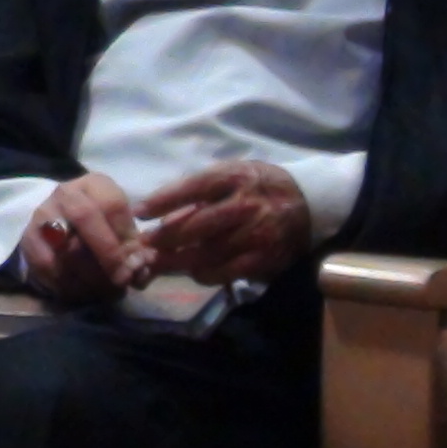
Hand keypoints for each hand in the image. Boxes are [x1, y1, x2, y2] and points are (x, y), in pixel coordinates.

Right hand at [18, 171, 151, 302]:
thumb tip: (142, 265)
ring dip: (92, 277)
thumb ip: (134, 246)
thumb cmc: (100, 228)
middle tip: (122, 280)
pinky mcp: (27, 240)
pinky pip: (49, 267)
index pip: (113, 205)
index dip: (127, 237)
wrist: (58, 227)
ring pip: (66, 246)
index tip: (139, 262)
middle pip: (85, 217)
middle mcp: (65, 194)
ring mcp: (42, 216)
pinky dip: (71, 286)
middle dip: (108, 254)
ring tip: (107, 291)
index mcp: (94, 185)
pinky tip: (85, 293)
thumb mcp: (120, 228)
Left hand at [138, 160, 311, 286]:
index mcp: (234, 177)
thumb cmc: (258, 185)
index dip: (163, 200)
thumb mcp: (231, 174)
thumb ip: (200, 190)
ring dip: (178, 260)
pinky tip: (194, 271)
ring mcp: (256, 234)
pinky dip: (205, 273)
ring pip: (208, 252)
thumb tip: (162, 213)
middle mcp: (245, 205)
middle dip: (164, 238)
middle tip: (142, 247)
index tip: (139, 212)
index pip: (193, 188)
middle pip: (197, 225)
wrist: (307, 203)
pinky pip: (226, 272)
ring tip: (156, 264)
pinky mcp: (264, 259)